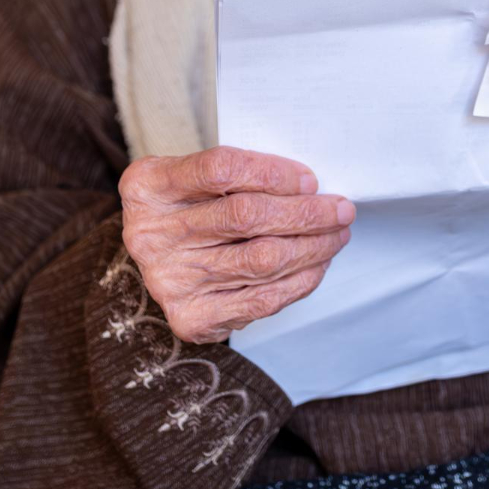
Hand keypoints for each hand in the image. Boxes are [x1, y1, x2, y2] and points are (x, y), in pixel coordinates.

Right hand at [118, 145, 354, 343]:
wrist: (157, 260)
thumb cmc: (188, 208)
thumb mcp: (194, 177)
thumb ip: (240, 173)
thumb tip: (310, 187)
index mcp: (147, 187)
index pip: (220, 170)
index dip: (273, 173)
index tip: (310, 179)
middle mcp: (150, 235)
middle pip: (246, 217)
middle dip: (306, 213)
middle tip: (341, 209)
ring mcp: (169, 281)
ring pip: (262, 260)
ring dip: (313, 246)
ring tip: (336, 234)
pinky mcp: (191, 318)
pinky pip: (262, 300)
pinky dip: (300, 280)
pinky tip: (317, 264)